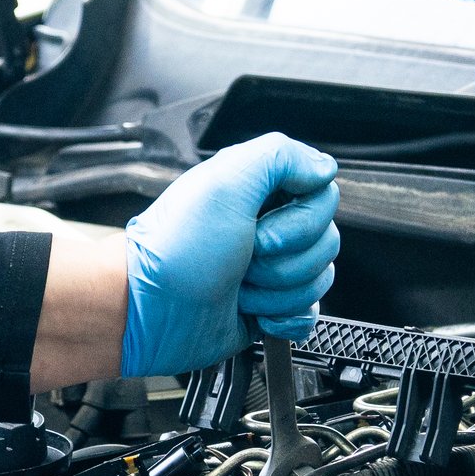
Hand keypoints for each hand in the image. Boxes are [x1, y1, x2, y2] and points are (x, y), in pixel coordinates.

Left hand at [122, 132, 341, 376]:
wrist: (148, 312)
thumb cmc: (174, 250)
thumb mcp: (224, 183)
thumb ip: (280, 157)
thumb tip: (324, 166)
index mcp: (260, 190)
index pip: (324, 196)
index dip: (301, 219)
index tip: (260, 228)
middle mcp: (269, 226)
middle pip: (326, 241)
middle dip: (285, 261)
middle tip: (244, 258)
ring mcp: (272, 269)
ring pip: (319, 280)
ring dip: (278, 291)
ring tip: (239, 286)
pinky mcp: (270, 307)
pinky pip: (309, 313)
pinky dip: (285, 318)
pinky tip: (257, 312)